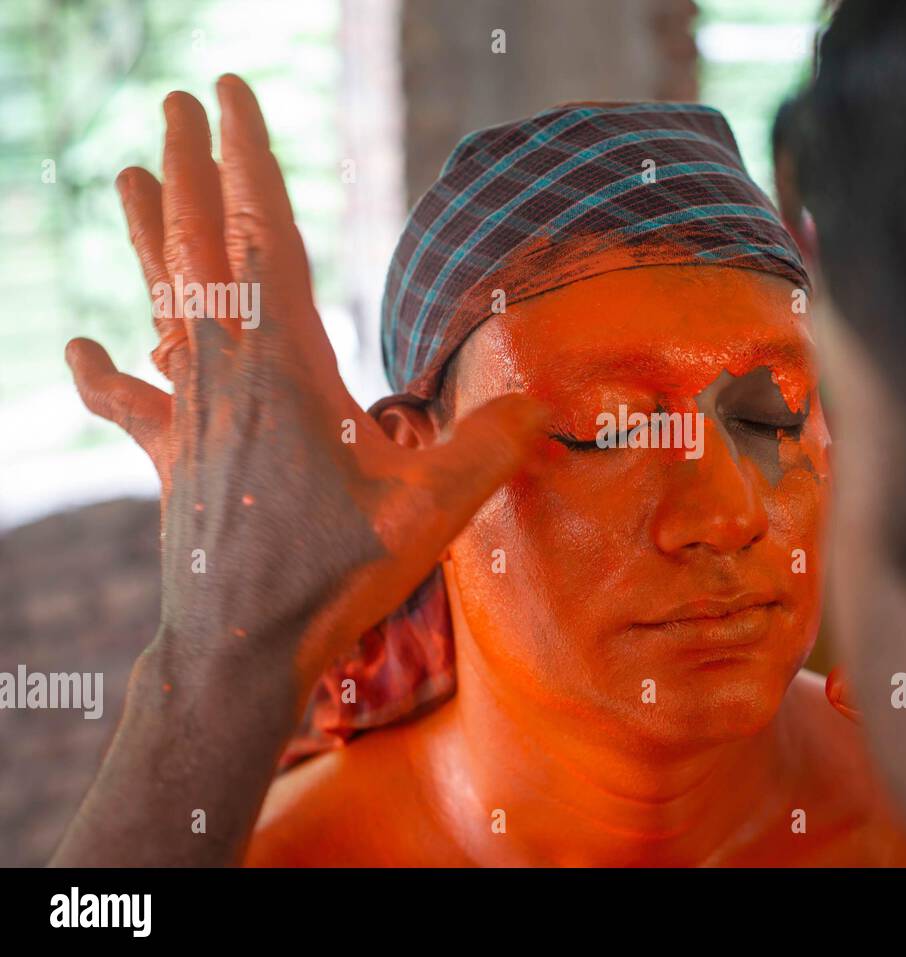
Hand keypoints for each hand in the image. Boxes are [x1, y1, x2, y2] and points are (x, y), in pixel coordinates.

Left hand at [65, 75, 547, 707]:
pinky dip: (104, 372)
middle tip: (181, 102)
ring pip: (162, 301)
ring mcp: (190, 414)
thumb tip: (547, 399)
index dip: (250, 161)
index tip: (232, 96)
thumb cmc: (333, 574)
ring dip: (146, 234)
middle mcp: (225, 373)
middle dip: (191, 169)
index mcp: (284, 366)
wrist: (239, 644)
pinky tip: (82, 348)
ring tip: (126, 174)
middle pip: (199, 248)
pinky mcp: (174, 457)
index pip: (262, 238)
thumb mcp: (432, 508)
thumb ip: (490, 444)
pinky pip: (132, 402)